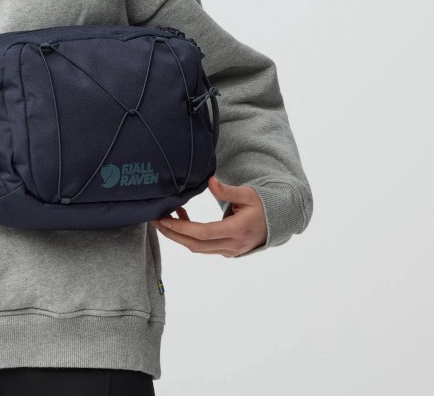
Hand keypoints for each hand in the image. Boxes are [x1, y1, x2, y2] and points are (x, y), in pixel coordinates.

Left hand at [149, 176, 266, 257]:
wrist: (278, 223)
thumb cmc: (262, 205)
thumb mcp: (248, 194)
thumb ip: (228, 190)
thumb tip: (210, 182)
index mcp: (238, 230)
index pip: (204, 233)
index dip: (182, 228)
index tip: (164, 219)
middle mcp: (232, 245)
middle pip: (196, 245)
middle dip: (173, 234)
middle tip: (155, 220)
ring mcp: (230, 251)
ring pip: (198, 248)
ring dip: (180, 235)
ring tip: (166, 217)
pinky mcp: (227, 252)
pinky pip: (204, 247)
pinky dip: (190, 237)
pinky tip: (183, 220)